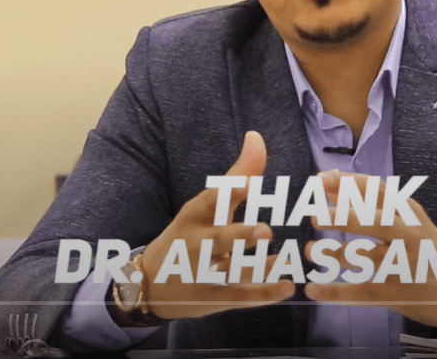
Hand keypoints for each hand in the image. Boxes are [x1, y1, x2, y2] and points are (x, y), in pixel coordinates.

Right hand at [141, 131, 295, 319]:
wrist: (151, 283)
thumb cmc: (190, 232)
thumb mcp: (207, 203)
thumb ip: (238, 174)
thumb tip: (255, 137)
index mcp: (195, 215)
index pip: (210, 201)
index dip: (229, 192)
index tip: (248, 183)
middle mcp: (197, 243)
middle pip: (218, 240)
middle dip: (240, 236)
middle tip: (265, 232)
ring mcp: (203, 274)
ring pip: (232, 272)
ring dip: (259, 269)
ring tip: (283, 262)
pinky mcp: (213, 298)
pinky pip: (240, 297)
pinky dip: (263, 295)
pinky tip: (286, 289)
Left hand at [304, 170, 436, 329]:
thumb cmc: (424, 244)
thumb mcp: (405, 217)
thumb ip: (368, 201)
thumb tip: (329, 183)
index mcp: (408, 212)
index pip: (377, 191)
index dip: (347, 184)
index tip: (320, 179)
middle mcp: (408, 236)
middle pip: (377, 223)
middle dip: (346, 218)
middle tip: (316, 216)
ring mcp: (404, 265)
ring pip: (368, 258)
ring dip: (336, 255)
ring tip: (309, 251)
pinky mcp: (397, 293)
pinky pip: (363, 293)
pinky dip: (337, 293)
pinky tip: (314, 289)